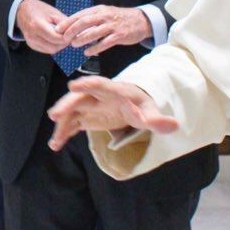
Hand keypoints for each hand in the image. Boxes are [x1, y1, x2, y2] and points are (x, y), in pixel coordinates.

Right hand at [14, 0, 69, 55]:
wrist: (23, 10)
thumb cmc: (39, 9)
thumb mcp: (53, 12)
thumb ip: (64, 23)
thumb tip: (75, 32)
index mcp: (37, 25)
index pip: (55, 38)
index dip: (66, 37)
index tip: (72, 33)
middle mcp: (32, 36)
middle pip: (53, 47)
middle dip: (63, 43)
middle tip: (69, 36)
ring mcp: (30, 41)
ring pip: (50, 50)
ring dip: (59, 45)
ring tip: (63, 37)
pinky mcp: (31, 45)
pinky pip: (46, 50)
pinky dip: (53, 46)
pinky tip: (55, 38)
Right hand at [46, 77, 177, 151]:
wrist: (131, 103)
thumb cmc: (140, 103)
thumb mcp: (150, 111)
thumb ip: (158, 119)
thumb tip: (175, 125)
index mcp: (113, 91)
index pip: (100, 85)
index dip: (87, 84)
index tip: (74, 85)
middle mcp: (96, 96)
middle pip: (79, 97)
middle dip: (66, 105)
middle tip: (55, 114)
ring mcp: (88, 106)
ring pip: (70, 112)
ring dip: (61, 124)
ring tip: (54, 141)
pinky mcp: (84, 117)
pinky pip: (71, 124)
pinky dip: (63, 133)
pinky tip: (55, 144)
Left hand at [59, 5, 151, 56]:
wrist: (141, 20)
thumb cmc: (119, 18)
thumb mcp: (104, 13)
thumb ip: (91, 18)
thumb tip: (73, 26)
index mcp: (99, 10)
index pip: (80, 15)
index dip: (68, 22)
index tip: (58, 29)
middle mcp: (105, 16)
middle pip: (85, 22)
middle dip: (72, 30)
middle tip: (64, 38)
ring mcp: (113, 25)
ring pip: (94, 32)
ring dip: (82, 39)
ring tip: (74, 45)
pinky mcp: (120, 35)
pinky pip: (105, 43)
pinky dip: (95, 48)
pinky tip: (87, 52)